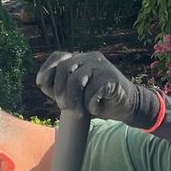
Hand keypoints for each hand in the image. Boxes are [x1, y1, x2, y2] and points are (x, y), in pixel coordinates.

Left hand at [37, 51, 156, 125]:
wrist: (128, 107)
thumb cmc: (99, 101)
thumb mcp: (76, 94)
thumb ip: (61, 87)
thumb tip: (43, 83)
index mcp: (80, 59)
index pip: (58, 57)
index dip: (47, 70)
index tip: (42, 85)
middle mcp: (89, 58)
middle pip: (64, 68)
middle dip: (59, 90)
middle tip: (64, 107)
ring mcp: (101, 66)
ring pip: (76, 79)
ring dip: (73, 100)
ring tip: (77, 113)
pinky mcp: (111, 78)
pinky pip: (93, 90)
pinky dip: (90, 104)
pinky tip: (95, 109)